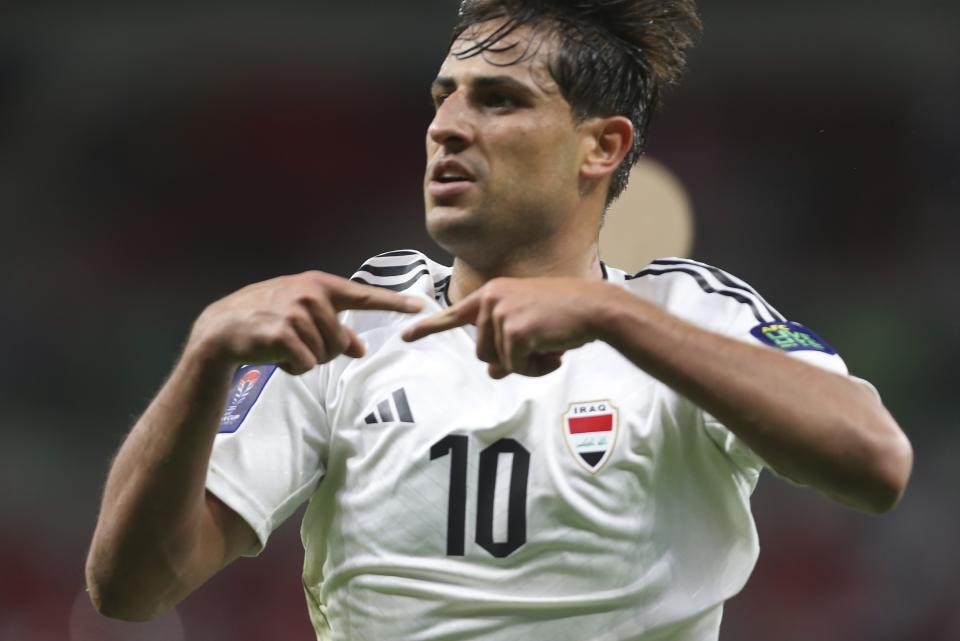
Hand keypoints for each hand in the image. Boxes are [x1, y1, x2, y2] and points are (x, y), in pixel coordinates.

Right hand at [188, 271, 422, 374]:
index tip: (420, 306)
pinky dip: (294, 367)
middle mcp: (310, 294)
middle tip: (298, 342)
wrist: (223, 327)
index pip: (364, 295)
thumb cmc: (267, 317)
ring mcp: (295, 312)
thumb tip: (359, 349)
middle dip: (323, 350)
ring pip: (325, 355)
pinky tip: (277, 356)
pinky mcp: (282, 334)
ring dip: (306, 359)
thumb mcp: (303, 315)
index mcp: (319, 284)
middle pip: (342, 341)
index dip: (394, 302)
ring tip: (283, 345)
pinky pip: (306, 363)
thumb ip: (334, 327)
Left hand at [402, 277, 610, 378]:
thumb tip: (492, 373)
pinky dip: (535, 369)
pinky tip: (553, 353)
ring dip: (524, 366)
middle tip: (540, 351)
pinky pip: (515, 366)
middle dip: (509, 361)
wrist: (596, 308)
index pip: (455, 313)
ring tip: (549, 349)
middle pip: (481, 352)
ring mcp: (501, 313)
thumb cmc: (567, 316)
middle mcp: (491, 299)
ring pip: (498, 362)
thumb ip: (506, 346)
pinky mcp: (515, 330)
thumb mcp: (531, 329)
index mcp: (493, 293)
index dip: (429, 327)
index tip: (405, 337)